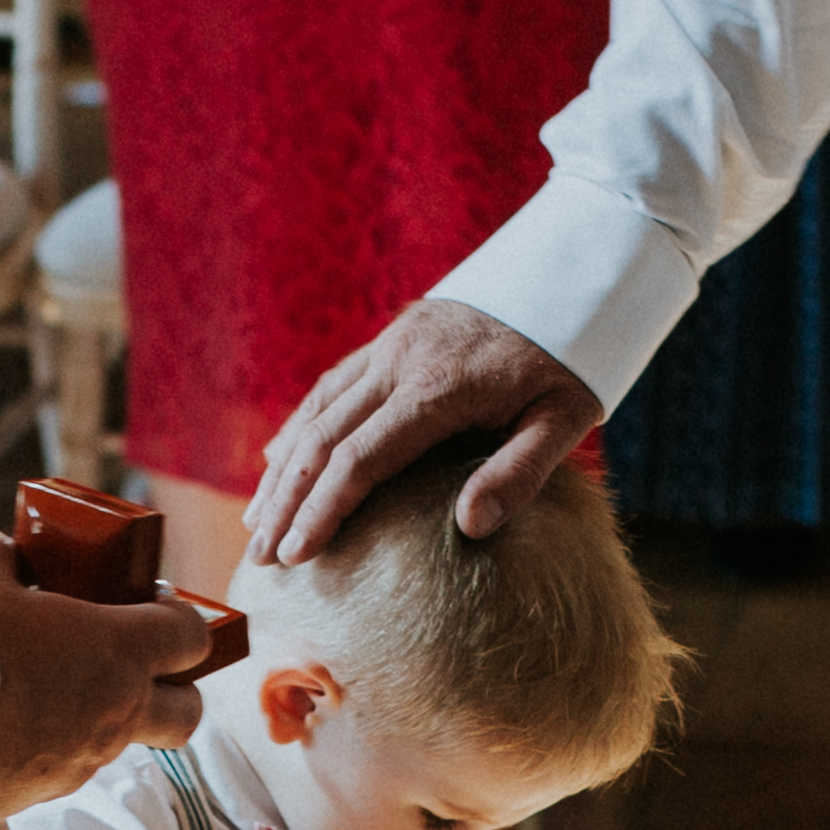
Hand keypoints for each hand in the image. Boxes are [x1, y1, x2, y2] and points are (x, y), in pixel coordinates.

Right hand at [0, 524, 216, 821]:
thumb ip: (2, 556)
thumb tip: (2, 557)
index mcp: (117, 651)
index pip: (191, 636)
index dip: (180, 619)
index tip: (151, 608)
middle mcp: (112, 714)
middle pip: (186, 714)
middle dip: (176, 691)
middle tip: (137, 668)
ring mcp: (77, 763)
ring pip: (112, 745)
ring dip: (92, 718)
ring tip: (37, 689)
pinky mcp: (35, 796)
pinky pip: (54, 771)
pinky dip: (39, 750)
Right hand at [247, 297, 601, 562]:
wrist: (570, 270)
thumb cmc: (573, 358)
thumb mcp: (565, 418)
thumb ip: (519, 473)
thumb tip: (469, 528)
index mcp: (438, 388)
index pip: (361, 458)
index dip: (322, 510)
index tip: (295, 555)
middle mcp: (400, 362)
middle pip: (321, 438)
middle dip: (285, 502)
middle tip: (258, 558)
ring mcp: (391, 345)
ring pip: (316, 410)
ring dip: (281, 469)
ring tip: (256, 521)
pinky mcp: (393, 336)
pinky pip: (332, 385)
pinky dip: (299, 426)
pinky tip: (278, 460)